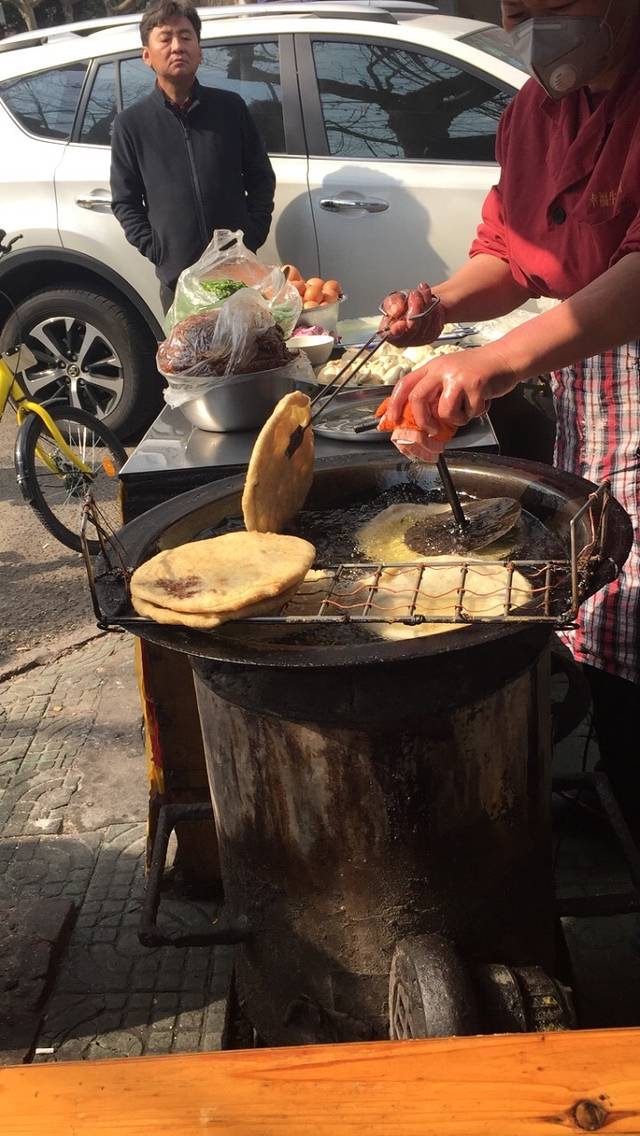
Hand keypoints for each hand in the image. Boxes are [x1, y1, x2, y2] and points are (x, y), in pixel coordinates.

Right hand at [379, 282, 445, 345]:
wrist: (419, 303)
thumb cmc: (403, 303)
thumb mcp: (394, 298)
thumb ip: (391, 304)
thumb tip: (395, 311)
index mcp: (387, 331)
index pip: (391, 335)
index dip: (397, 330)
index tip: (402, 323)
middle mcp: (402, 339)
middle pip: (412, 328)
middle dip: (415, 308)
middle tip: (415, 294)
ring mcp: (417, 341)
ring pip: (425, 325)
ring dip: (426, 306)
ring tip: (423, 295)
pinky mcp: (430, 338)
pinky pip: (436, 325)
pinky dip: (436, 312)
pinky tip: (432, 304)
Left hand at [389, 345, 520, 433]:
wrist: (505, 358)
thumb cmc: (478, 371)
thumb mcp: (450, 375)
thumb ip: (436, 392)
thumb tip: (420, 420)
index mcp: (432, 367)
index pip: (405, 384)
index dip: (395, 404)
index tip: (392, 420)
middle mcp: (441, 369)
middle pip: (418, 399)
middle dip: (422, 421)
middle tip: (431, 429)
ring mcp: (458, 376)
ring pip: (444, 412)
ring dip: (457, 419)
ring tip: (467, 409)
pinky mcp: (475, 384)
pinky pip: (469, 413)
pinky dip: (477, 413)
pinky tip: (483, 401)